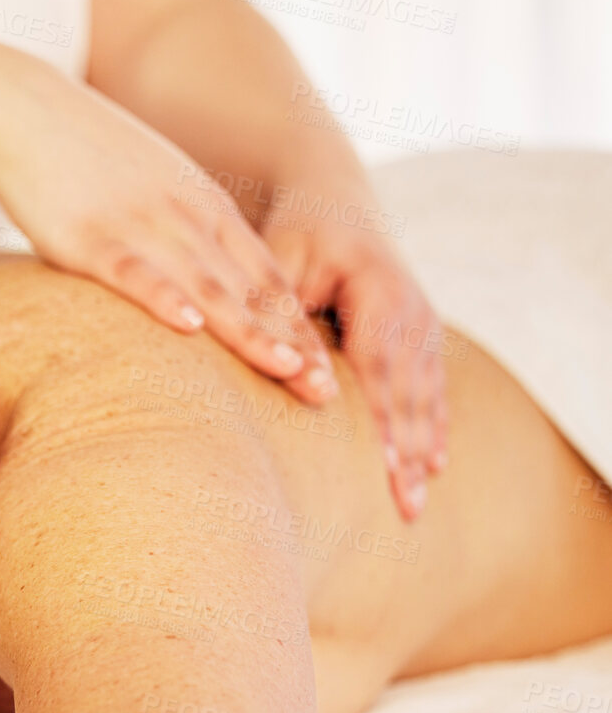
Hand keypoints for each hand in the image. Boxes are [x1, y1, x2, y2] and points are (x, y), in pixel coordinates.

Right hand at [0, 63, 337, 404]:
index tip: (328, 377)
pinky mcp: (89, 235)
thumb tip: (208, 293)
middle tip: (325, 392)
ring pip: (206, 285)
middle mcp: (187, 217)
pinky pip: (134, 271)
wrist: (28, 109)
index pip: (269, 278)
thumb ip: (186, 234)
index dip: (301, 329)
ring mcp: (140, 224)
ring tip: (283, 369)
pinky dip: (164, 298)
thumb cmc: (88, 159)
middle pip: (250, 290)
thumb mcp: (156, 191)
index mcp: (207, 209)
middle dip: (292, 343)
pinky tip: (188, 326)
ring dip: (248, 330)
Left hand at [261, 211, 447, 520]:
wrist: (335, 204)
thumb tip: (283, 364)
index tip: (383, 468)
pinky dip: (431, 430)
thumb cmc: (295, 234)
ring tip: (413, 506)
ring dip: (419, 454)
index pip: (379, 367)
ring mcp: (425, 326)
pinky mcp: (423, 339)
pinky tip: (432, 468)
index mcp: (380, 290)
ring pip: (424, 400)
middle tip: (403, 508)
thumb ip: (279, 312)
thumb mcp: (281, 259)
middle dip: (405, 454)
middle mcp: (413, 311)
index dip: (382, 420)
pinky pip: (432, 391)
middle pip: (408, 394)